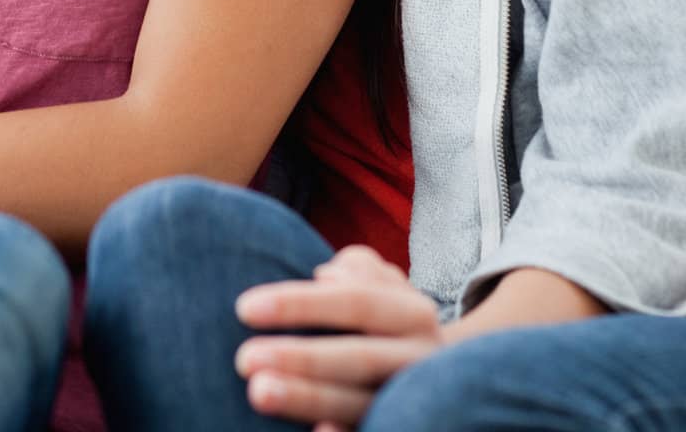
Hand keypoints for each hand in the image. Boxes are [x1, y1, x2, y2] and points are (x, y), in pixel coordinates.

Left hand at [233, 244, 442, 428]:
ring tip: (259, 392)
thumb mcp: (380, 284)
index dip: (300, 304)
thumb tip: (323, 276)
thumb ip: (356, 270)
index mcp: (413, 313)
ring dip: (309, 399)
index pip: (354, 301)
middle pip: (359, 357)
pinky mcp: (404, 428)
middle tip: (244, 359)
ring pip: (359, 403)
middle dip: (301, 358)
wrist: (440, 381)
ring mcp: (413, 402)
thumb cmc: (384, 319)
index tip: (244, 308)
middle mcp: (420, 359)